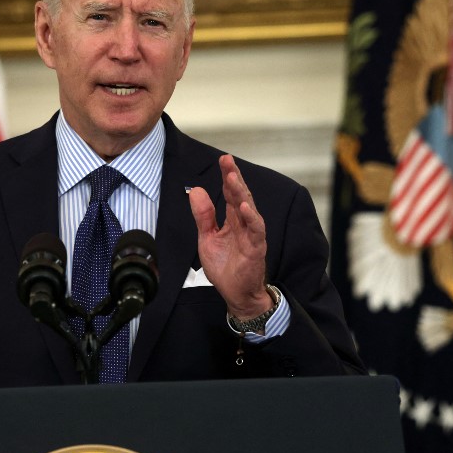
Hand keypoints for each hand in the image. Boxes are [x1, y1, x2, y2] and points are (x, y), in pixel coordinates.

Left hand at [188, 154, 272, 319]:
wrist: (236, 293)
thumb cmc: (225, 267)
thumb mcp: (207, 238)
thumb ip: (203, 215)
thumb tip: (196, 191)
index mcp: (233, 220)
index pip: (231, 193)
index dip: (227, 176)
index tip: (223, 159)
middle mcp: (244, 223)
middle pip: (241, 195)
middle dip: (234, 177)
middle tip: (227, 160)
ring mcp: (252, 235)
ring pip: (249, 209)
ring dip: (241, 193)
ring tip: (233, 178)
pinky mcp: (256, 248)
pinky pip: (256, 230)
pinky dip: (251, 218)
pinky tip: (244, 207)